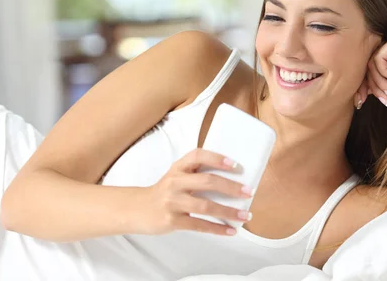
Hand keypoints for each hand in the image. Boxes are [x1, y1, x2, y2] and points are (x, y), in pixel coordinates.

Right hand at [137, 148, 253, 235]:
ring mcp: (173, 202)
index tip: (235, 165)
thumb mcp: (176, 176)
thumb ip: (196, 175)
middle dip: (231, 187)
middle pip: (207, 181)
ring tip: (245, 216)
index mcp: (178, 168)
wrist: (137, 209)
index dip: (217, 158)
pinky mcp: (172, 220)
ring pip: (206, 206)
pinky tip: (230, 231)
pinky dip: (217, 228)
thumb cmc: (164, 192)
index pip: (198, 156)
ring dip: (228, 212)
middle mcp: (175, 182)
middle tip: (248, 192)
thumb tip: (231, 183)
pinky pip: (199, 225)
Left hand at [355, 34, 386, 107]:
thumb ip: (370, 83)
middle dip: (372, 85)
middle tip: (384, 98)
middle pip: (367, 66)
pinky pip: (378, 58)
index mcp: (386, 57)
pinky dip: (383, 72)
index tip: (361, 101)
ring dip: (379, 81)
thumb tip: (353, 90)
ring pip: (371, 63)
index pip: (366, 69)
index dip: (363, 85)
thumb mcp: (382, 87)